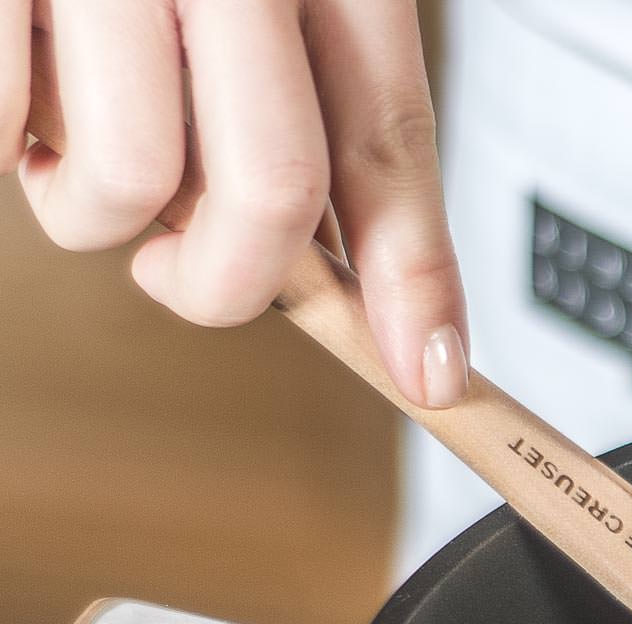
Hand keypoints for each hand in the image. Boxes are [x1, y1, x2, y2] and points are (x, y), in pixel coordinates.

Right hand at [5, 1, 466, 407]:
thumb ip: (298, 93)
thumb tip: (336, 264)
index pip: (389, 136)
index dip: (417, 276)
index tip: (432, 372)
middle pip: (274, 191)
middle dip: (233, 283)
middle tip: (187, 276)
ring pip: (130, 182)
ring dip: (96, 209)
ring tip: (70, 139)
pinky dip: (6, 146)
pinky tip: (16, 85)